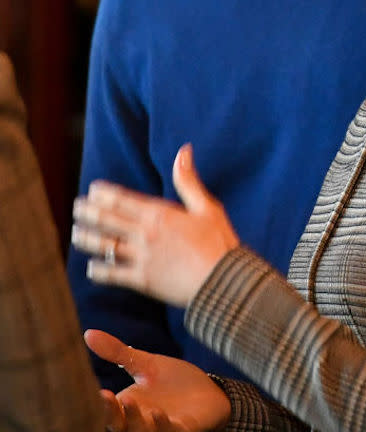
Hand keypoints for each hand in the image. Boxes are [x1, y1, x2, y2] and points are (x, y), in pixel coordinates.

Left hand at [71, 143, 238, 306]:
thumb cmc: (219, 242)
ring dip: (86, 239)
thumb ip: (188, 180)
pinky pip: (112, 274)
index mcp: (159, 214)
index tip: (92, 190)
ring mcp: (141, 258)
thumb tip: (184, 150)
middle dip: (88, 212)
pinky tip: (91, 267)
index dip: (103, 193)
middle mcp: (145, 234)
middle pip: (107, 220)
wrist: (223, 281)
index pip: (122, 199)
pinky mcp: (142, 280)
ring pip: (104, 246)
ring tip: (76, 233)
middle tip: (77, 208)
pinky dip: (99, 270)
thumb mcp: (207, 206)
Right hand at [84, 328, 231, 431]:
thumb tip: (88, 333)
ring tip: (128, 399)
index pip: (106, 407)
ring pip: (141, 428)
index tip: (87, 387)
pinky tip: (157, 413)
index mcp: (127, 403)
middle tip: (102, 396)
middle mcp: (140, 417)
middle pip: (118, 422)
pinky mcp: (182, 427)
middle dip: (109, 411)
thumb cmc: (172, 381)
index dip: (97, 401)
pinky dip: (162, 423)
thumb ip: (118, 353)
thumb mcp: (145, 363)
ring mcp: (160, 424)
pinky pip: (169, 429)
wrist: (208, 393)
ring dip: (134, 417)